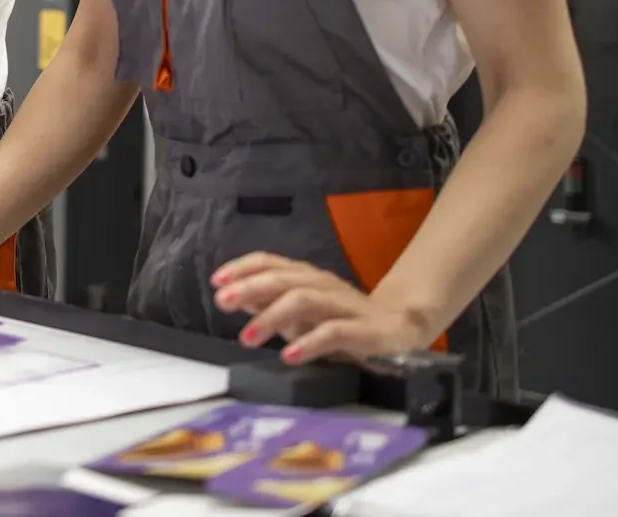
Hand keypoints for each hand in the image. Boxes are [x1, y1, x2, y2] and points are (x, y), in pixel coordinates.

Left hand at [212, 253, 435, 365]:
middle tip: (223, 303)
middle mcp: (323, 284)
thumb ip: (270, 305)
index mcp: (306, 276)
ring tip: (247, 337)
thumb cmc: (341, 320)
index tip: (217, 282)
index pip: (271, 262)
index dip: (242, 269)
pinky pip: (334, 332)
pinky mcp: (364, 330)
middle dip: (250, 289)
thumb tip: (235, 298)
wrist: (401, 328)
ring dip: (272, 317)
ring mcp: (343, 305)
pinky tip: (289, 355)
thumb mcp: (300, 313)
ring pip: (304, 301)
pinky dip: (309, 342)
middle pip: (283, 279)